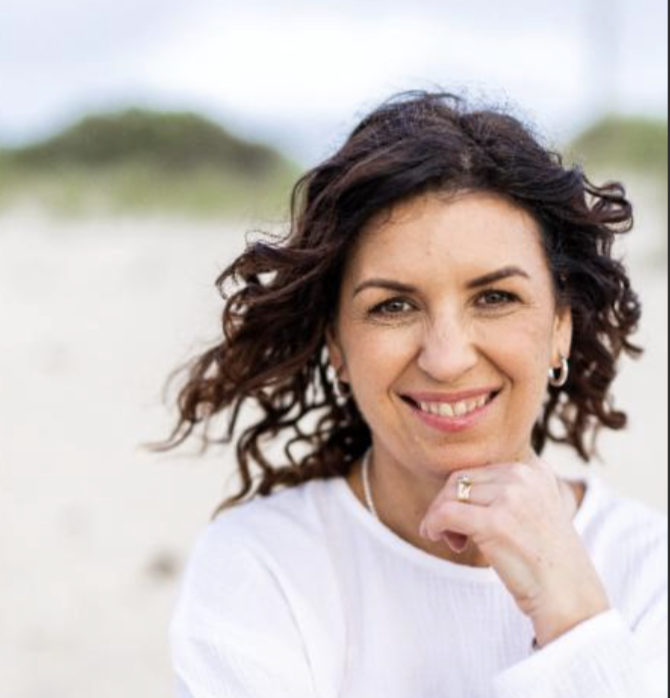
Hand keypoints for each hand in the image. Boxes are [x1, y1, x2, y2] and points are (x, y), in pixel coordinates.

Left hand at [419, 454, 610, 646]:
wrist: (568, 598)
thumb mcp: (533, 511)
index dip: (463, 494)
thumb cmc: (545, 561)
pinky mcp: (495, 522)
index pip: (479, 470)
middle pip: (461, 479)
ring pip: (450, 495)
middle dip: (447, 504)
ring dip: (440, 517)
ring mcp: (510, 498)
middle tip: (451, 533)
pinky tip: (435, 536)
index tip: (464, 520)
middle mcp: (524, 477)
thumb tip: (453, 486)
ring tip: (453, 541)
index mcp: (534, 470)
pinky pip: (445, 513)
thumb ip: (505, 492)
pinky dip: (432, 524)